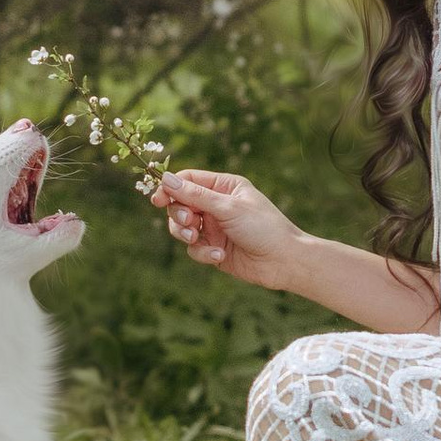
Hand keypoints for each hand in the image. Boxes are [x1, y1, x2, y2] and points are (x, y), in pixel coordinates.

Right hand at [153, 168, 306, 292]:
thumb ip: (195, 195)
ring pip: (183, 228)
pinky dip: (203, 252)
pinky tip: (219, 255)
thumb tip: (165, 179)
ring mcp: (215, 227)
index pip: (188, 180)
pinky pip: (195, 249)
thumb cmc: (263, 227)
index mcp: (224, 186)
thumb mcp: (228, 207)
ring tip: (197, 240)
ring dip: (186, 234)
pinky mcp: (214, 248)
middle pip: (180, 204)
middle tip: (188, 222)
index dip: (170, 188)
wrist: (283, 261)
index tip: (157, 199)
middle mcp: (217, 205)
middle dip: (179, 214)